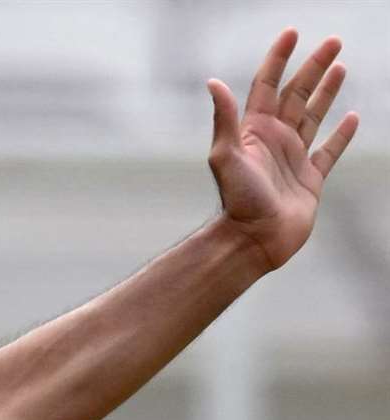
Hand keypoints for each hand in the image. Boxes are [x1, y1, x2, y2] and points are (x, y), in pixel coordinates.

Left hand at [206, 28, 359, 271]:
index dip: (278, 59)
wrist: (253, 240)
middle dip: (313, 67)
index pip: (267, 85)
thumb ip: (224, 119)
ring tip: (340, 66)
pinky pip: (330, 150)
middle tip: (333, 41)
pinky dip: (342, 134)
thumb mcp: (225, 156)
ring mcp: (293, 158)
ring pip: (313, 115)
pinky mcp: (311, 179)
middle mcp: (274, 140)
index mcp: (254, 131)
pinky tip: (353, 117)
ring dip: (326, 91)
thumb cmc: (237, 200)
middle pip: (296, 94)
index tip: (291, 33)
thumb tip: (214, 83)